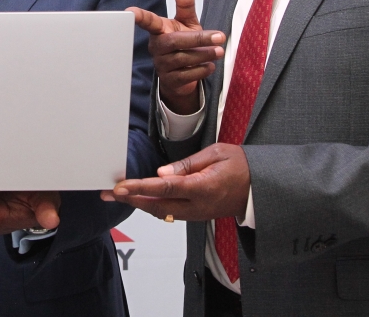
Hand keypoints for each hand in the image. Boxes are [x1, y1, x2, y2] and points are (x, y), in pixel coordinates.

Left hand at [100, 144, 249, 222]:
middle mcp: (198, 205)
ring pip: (162, 212)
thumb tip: (161, 172)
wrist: (260, 189)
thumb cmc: (241, 166)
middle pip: (157, 205)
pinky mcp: (197, 215)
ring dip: (139, 204)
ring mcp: (197, 213)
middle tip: (108, 194)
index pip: (165, 188)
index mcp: (203, 187)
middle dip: (130, 200)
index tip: (121, 186)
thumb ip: (188, 165)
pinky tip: (140, 199)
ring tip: (118, 196)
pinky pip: (170, 212)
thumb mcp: (217, 154)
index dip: (140, 188)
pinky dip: (152, 206)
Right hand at [127, 0, 224, 113]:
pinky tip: (209, 66)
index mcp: (160, 30)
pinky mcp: (170, 80)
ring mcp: (162, 65)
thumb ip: (185, 3)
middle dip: (199, 39)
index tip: (129, 11)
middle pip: (175, 41)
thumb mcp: (187, 22)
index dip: (140, 16)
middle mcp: (157, 47)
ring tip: (218, 51)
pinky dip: (202, 70)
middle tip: (220, 36)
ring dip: (204, 55)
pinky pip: (186, 75)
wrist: (184, 75)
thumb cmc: (184, 44)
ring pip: (183, 58)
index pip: (148, 21)